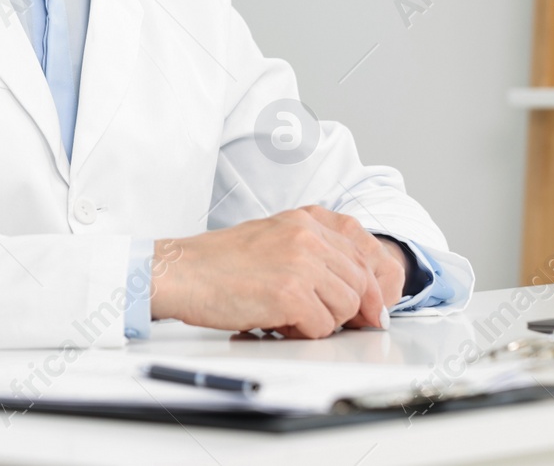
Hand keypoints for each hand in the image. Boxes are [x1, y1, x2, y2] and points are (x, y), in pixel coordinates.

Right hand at [149, 206, 408, 338]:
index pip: (360, 255)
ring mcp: (301, 264)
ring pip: (346, 307)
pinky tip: (277, 323)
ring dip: (322, 321)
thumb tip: (352, 287)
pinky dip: (303, 333)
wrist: (181, 272)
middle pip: (359, 283)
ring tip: (289, 317)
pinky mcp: (291, 294)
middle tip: (326, 322)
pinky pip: (321, 327)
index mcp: (305, 220)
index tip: (371, 309)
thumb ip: (311, 253)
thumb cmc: (218, 263)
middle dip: (350, 310)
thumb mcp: (272, 239)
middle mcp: (307, 237)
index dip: (369, 288)